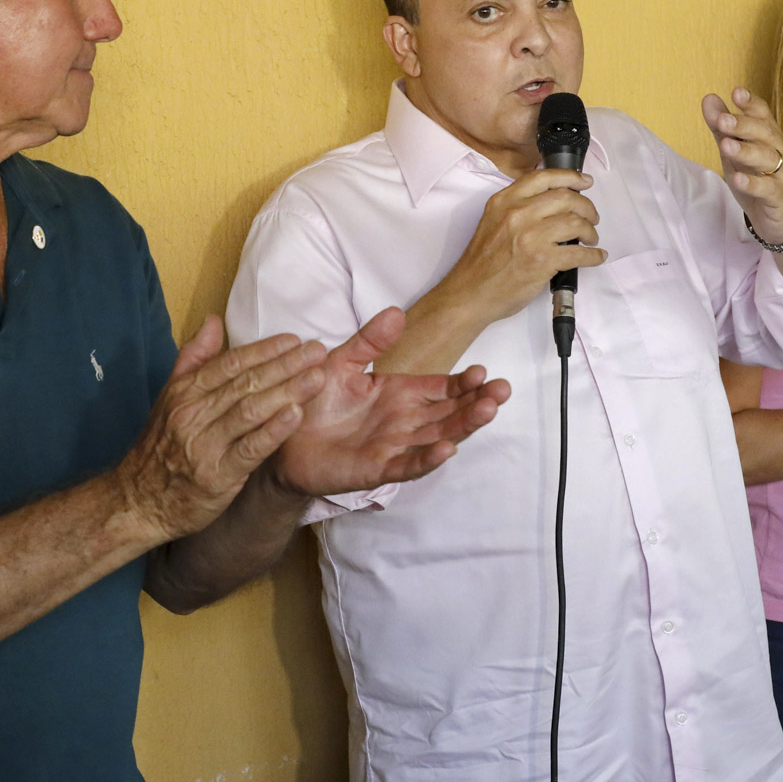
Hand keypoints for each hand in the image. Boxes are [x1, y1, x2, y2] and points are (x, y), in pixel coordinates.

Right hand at [113, 317, 327, 541]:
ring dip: (286, 391)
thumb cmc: (161, 446)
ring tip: (316, 378)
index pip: (230, 363)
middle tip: (317, 351)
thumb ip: (193, 357)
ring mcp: (204, 445)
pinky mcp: (216, 476)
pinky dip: (274, 431)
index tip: (294, 339)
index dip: (264, 349)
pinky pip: (249, 449)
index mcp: (184, 392)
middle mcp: (192, 414)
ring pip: (250, 411)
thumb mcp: (169, 398)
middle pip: (246, 383)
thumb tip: (213, 320)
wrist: (138, 501)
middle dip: (285, 365)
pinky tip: (296, 415)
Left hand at [272, 308, 511, 495]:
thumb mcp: (341, 362)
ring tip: (487, 411)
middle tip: (502, 391)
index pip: (442, 388)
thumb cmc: (312, 401)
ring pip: (438, 436)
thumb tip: (397, 312)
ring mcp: (394, 446)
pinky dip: (428, 458)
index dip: (464, 382)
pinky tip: (447, 448)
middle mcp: (405, 421)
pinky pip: (408, 464)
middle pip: (450, 412)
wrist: (281, 436)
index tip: (483, 371)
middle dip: (477, 402)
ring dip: (463, 426)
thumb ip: (369, 341)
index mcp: (400, 394)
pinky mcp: (377, 469)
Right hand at [439, 167, 604, 325]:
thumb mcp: (493, 220)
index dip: (570, 177)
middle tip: (592, 217)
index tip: (584, 181)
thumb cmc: (482, 262)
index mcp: (505, 201)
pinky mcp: (543, 261)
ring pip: (576, 223)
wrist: (471, 292)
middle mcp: (518, 214)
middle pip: (566, 198)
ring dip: (590, 231)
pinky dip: (593, 255)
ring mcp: (531, 237)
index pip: (544, 178)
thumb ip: (517, 206)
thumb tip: (552, 200)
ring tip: (590, 239)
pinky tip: (595, 256)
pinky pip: (579, 253)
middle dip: (587, 207)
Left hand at [702, 87, 782, 242]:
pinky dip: (753, 183)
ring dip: (746, 151)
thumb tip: (708, 98)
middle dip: (743, 125)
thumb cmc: (760, 179)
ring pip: (766, 158)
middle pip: (764, 133)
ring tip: (726, 145)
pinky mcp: (780, 196)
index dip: (751, 104)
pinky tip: (737, 179)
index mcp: (768, 137)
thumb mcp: (737, 152)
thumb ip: (723, 128)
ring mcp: (782, 173)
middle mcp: (778, 151)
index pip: (763, 115)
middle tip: (722, 120)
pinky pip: (768, 188)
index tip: (736, 92)